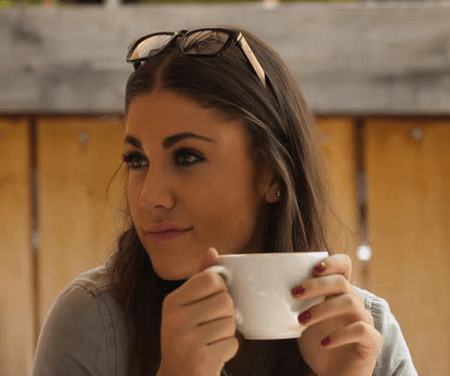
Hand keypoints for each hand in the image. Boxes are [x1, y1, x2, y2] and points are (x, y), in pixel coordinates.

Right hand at [159, 247, 238, 375]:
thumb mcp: (186, 307)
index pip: (210, 278)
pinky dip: (228, 350)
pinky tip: (212, 354)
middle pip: (225, 300)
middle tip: (211, 326)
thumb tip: (212, 251)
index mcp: (172, 302)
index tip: (210, 302)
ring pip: (231, 322)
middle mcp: (174, 319)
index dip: (219, 289)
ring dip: (227, 333)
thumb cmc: (185, 338)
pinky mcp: (200, 359)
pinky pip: (232, 343)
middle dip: (226, 314)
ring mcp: (186, 340)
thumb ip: (200, 279)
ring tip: (210, 341)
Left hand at [292, 254, 381, 375]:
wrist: (333, 375)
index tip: (314, 268)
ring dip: (321, 309)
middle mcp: (355, 303)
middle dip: (316, 285)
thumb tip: (266, 288)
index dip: (333, 262)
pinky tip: (323, 343)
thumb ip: (295, 304)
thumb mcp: (303, 320)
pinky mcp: (372, 340)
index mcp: (339, 293)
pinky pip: (360, 329)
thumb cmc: (317, 344)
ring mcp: (365, 320)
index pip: (345, 266)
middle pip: (342, 282)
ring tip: (301, 321)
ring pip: (350, 302)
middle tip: (294, 294)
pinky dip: (339, 334)